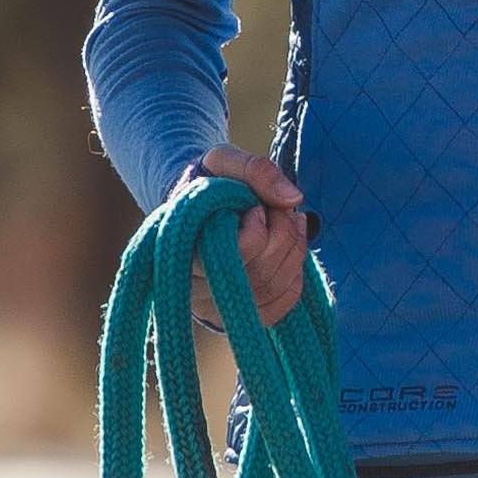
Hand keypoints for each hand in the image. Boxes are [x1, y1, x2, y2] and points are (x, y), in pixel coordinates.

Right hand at [198, 147, 313, 329]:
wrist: (199, 207)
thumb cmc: (210, 183)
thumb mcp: (224, 162)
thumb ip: (256, 171)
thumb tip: (293, 198)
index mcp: (181, 250)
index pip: (228, 256)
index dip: (256, 231)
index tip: (256, 208)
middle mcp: (194, 288)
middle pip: (258, 273)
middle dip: (282, 234)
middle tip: (279, 210)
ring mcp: (218, 308)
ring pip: (274, 286)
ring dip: (294, 248)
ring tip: (288, 220)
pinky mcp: (240, 315)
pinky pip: (282, 303)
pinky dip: (296, 273)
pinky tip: (289, 248)